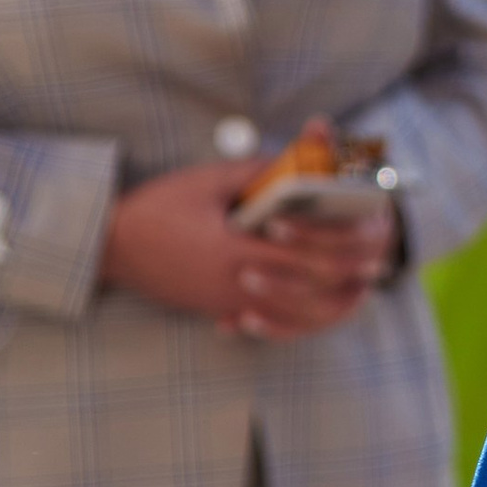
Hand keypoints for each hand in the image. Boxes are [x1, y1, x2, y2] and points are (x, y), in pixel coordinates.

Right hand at [99, 166, 395, 338]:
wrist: (109, 247)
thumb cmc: (157, 209)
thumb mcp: (207, 181)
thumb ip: (259, 173)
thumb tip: (302, 160)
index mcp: (236, 250)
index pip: (305, 254)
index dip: (340, 244)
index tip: (366, 232)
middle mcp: (237, 285)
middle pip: (308, 289)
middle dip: (348, 275)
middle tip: (378, 261)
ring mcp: (229, 304)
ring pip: (294, 317)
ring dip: (333, 305)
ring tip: (361, 290)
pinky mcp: (220, 310)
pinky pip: (271, 326)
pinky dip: (300, 322)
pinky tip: (319, 312)